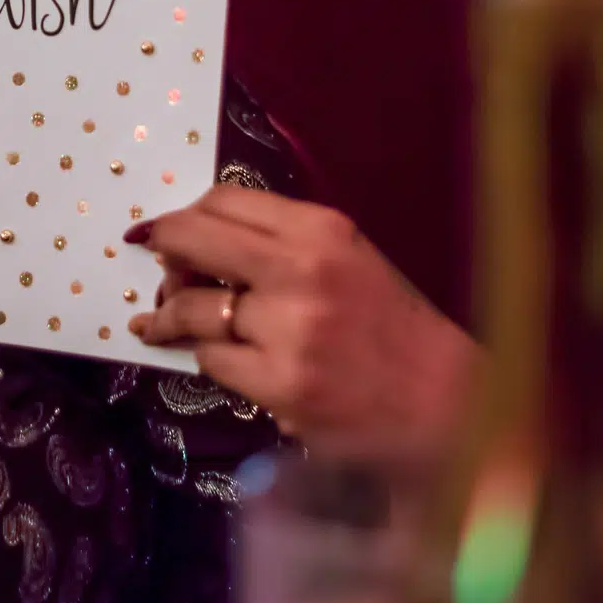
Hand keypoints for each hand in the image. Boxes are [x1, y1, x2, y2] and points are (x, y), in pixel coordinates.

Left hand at [125, 185, 481, 461]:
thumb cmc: (393, 327)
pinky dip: (208, 359)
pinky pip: (212, 361)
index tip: (170, 231)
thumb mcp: (348, 259)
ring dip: (171, 316)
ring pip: (193, 308)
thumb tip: (197, 239)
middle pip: (192, 239)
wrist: (447, 403)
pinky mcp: (280, 385)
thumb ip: (280, 243)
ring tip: (163, 322)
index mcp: (321, 230)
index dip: (185, 216)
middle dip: (163, 252)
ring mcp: (289, 330)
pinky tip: (217, 360)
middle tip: (154, 267)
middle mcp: (301, 270)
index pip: (223, 200)